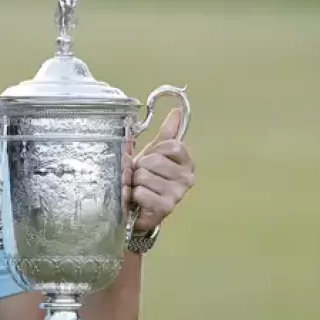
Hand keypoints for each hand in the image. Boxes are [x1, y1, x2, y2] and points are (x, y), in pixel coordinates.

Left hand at [124, 107, 194, 233]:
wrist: (140, 207)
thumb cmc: (149, 178)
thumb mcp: (156, 153)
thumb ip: (166, 134)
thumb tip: (176, 111)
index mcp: (186, 162)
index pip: (172, 145)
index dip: (155, 150)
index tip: (151, 157)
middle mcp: (186, 178)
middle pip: (154, 160)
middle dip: (140, 167)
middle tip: (140, 175)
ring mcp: (177, 194)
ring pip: (144, 176)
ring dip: (134, 182)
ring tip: (138, 186)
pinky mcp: (165, 208)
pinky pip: (141, 192)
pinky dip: (133, 195)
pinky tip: (137, 199)